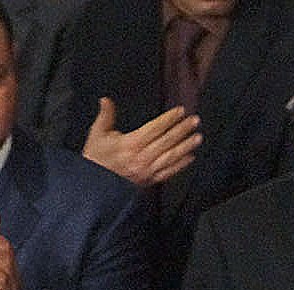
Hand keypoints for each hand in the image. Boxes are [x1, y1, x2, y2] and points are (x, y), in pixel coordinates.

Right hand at [82, 97, 200, 187]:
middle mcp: (142, 157)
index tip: (180, 111)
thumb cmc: (96, 157)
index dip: (168, 119)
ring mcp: (148, 171)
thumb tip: (106, 100)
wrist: (95, 185)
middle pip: (167, 141)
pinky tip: (191, 157)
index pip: (155, 128)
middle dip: (182, 130)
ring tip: (198, 137)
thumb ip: (105, 116)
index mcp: (130, 143)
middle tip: (195, 121)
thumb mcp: (97, 134)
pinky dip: (181, 165)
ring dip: (186, 146)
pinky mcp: (150, 181)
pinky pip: (169, 172)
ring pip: (171, 157)